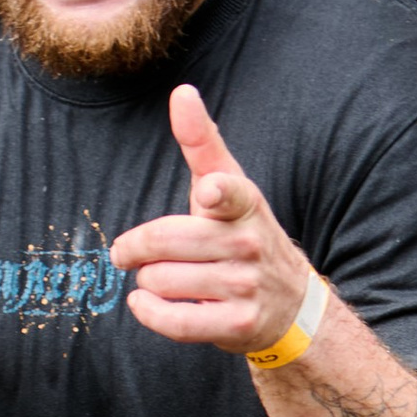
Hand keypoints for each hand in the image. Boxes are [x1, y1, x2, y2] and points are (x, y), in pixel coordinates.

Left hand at [110, 84, 316, 353]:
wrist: (289, 304)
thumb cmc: (242, 234)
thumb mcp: (230, 187)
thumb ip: (202, 143)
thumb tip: (182, 92)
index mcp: (245, 204)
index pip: (232, 193)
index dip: (218, 192)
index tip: (209, 192)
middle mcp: (249, 244)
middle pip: (166, 242)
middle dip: (134, 249)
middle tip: (127, 253)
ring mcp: (246, 286)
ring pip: (162, 281)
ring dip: (146, 282)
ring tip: (157, 279)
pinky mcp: (236, 325)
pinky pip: (174, 321)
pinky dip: (148, 313)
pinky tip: (143, 303)